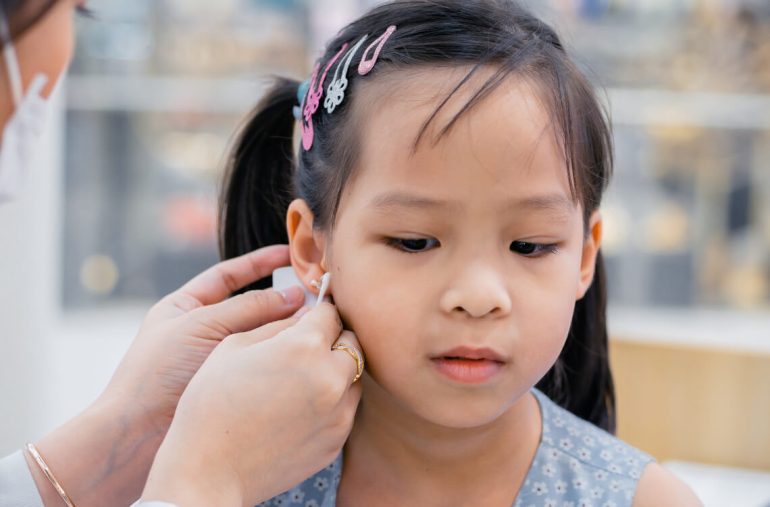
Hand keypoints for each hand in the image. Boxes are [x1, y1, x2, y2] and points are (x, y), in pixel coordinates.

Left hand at [96, 245, 304, 431]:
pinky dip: (283, 354)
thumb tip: (296, 297)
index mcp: (185, 306)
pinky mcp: (233, 386)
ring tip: (316, 320)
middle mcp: (203, 330)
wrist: (138, 434)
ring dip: (286, 327)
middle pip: (250, 305)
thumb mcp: (202, 326)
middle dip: (281, 298)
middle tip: (316, 292)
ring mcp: (218, 360)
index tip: (290, 253)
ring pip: (261, 336)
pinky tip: (303, 349)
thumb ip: (250, 308)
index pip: (228, 276)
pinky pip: (264, 363)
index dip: (259, 263)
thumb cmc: (158, 373)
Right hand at [141, 303, 362, 506]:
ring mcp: (338, 412)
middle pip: (352, 342)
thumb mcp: (234, 346)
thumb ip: (276, 324)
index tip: (313, 316)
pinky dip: (332, 402)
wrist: (208, 470)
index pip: (330, 314)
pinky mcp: (337, 440)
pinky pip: (345, 409)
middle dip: (334, 339)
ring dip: (336, 370)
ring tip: (302, 380)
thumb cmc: (211, 403)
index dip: (319, 311)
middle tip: (308, 347)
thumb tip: (305, 314)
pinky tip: (301, 408)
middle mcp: (331, 376)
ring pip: (353, 376)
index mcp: (304, 346)